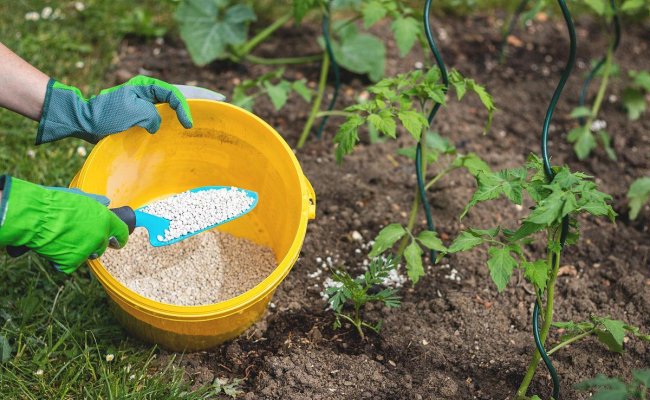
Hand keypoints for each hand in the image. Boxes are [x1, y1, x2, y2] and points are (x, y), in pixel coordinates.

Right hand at [0, 176, 127, 272]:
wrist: (36, 217)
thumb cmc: (55, 203)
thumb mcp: (80, 198)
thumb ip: (96, 203)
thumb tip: (106, 202)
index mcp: (105, 219)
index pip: (122, 233)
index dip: (120, 237)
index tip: (116, 241)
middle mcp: (100, 236)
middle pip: (103, 246)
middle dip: (94, 244)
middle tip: (79, 238)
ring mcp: (87, 250)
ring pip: (87, 255)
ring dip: (79, 251)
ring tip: (63, 239)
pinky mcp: (72, 262)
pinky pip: (70, 264)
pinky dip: (62, 260)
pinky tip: (54, 248)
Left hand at [37, 75, 192, 143]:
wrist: (84, 123)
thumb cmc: (107, 115)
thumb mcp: (135, 112)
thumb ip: (153, 116)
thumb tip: (156, 125)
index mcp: (144, 86)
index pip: (171, 94)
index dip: (183, 108)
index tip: (187, 125)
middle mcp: (144, 93)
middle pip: (171, 99)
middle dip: (183, 110)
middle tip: (191, 123)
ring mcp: (140, 105)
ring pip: (164, 110)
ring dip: (174, 118)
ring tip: (184, 129)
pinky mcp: (136, 117)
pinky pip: (155, 119)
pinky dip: (164, 125)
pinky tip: (169, 134)